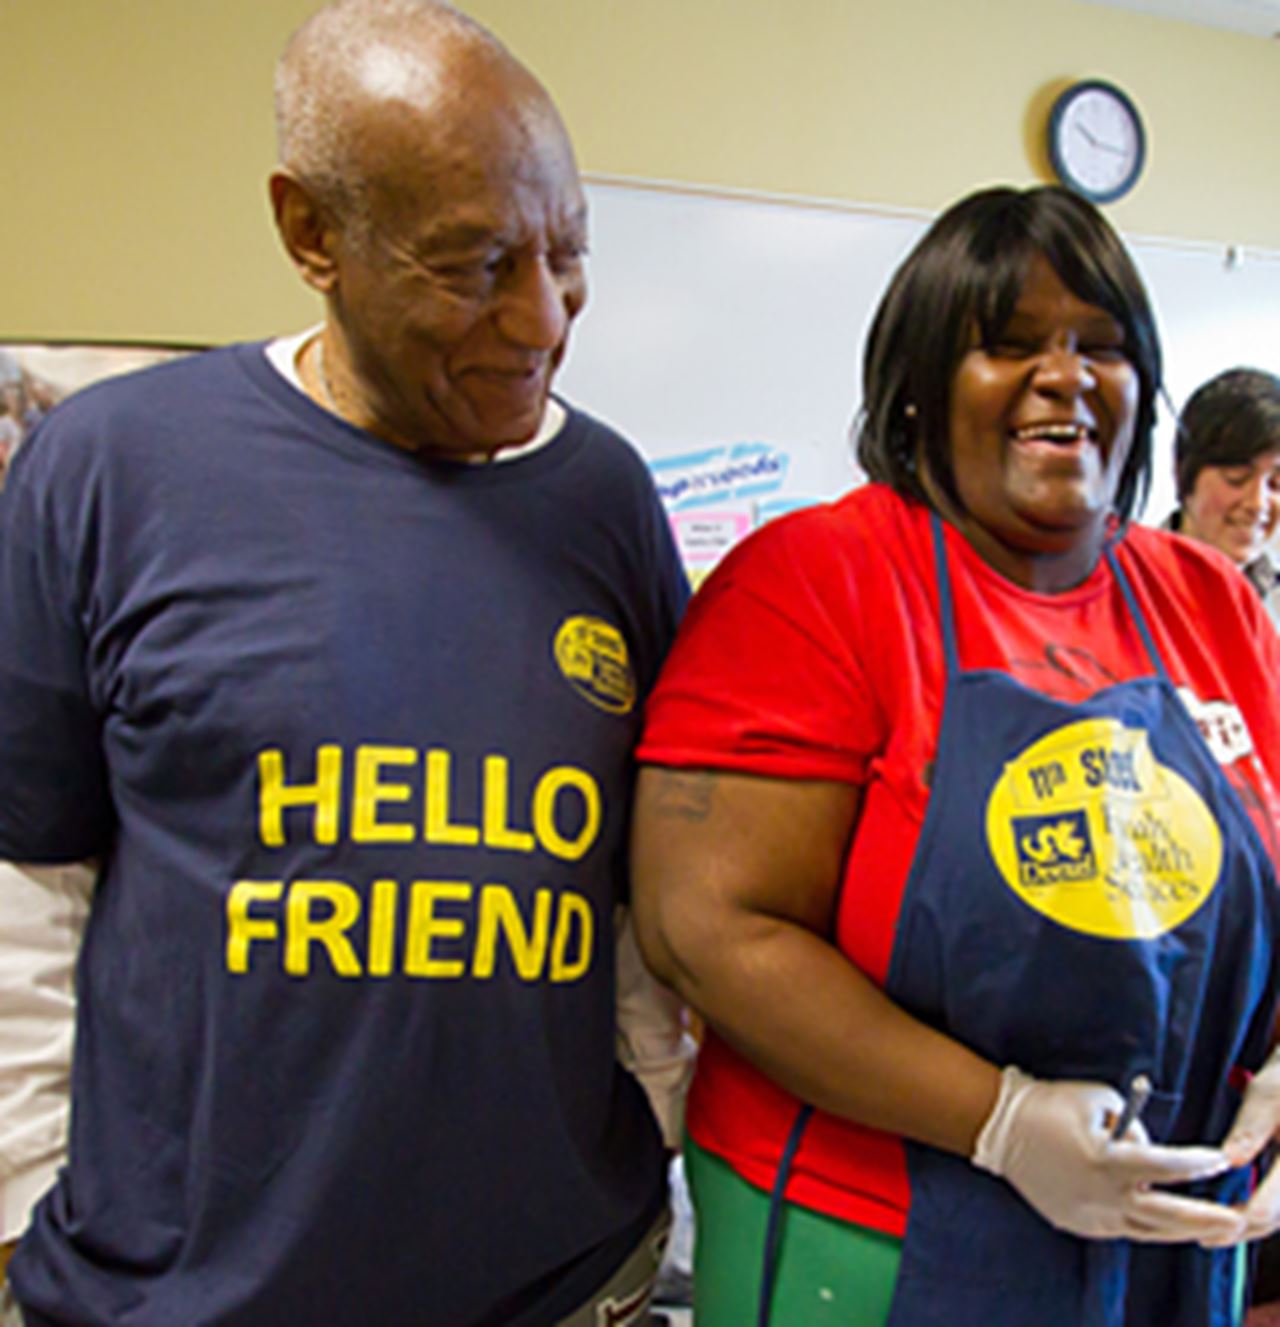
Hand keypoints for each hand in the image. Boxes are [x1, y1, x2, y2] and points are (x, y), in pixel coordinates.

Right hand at [972, 1066, 1243, 1242]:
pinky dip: (1139, 1222)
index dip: (1197, 1164)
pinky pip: (1119, 1228)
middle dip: (1206, 1218)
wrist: (999, 1127)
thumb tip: (1147, 1150)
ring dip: (1179, 1229)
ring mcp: (1089, 1216)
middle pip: (1167, 1217)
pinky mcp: (1077, 1224)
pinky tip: (1152, 1216)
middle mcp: (1101, 1196)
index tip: (1217, 1160)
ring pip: (1147, 1232)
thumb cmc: (1049, 1105)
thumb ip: (1133, 1127)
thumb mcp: (1098, 1099)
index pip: (1167, 1168)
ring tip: (1206, 1228)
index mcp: (1106, 1161)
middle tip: (1233, 1218)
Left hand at [1205, 1047, 1279, 1244]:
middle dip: (1242, 1230)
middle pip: (1277, 1219)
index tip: (1206, 1230)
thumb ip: (1250, 1132)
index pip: (1270, 1209)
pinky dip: (1265, 1212)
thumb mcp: (1267, 1097)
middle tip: (1204, 1237)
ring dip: (1253, 1226)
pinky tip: (1239, 1213)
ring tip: (1215, 1231)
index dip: (1238, 1223)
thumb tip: (1229, 1160)